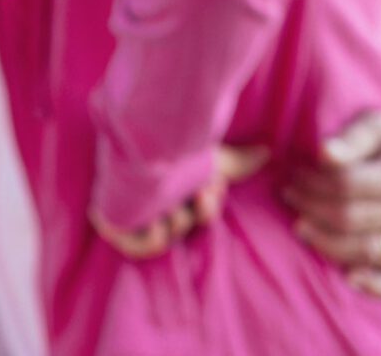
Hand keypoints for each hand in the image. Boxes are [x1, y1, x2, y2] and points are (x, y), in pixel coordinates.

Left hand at [92, 145, 268, 259]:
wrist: (136, 133)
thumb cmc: (170, 144)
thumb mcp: (207, 155)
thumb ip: (236, 161)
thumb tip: (266, 152)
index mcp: (176, 189)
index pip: (200, 212)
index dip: (210, 204)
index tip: (214, 183)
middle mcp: (157, 201)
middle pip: (186, 223)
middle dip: (200, 210)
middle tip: (200, 191)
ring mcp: (135, 210)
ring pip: (166, 234)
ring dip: (177, 222)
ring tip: (170, 204)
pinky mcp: (114, 218)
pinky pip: (133, 246)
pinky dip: (148, 242)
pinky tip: (155, 225)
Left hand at [283, 106, 380, 297]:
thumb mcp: (378, 125)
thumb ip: (352, 139)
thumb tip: (323, 153)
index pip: (346, 186)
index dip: (312, 181)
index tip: (293, 173)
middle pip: (348, 218)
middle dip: (309, 207)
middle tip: (288, 194)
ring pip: (362, 249)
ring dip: (324, 240)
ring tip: (299, 223)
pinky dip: (374, 285)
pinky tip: (349, 279)